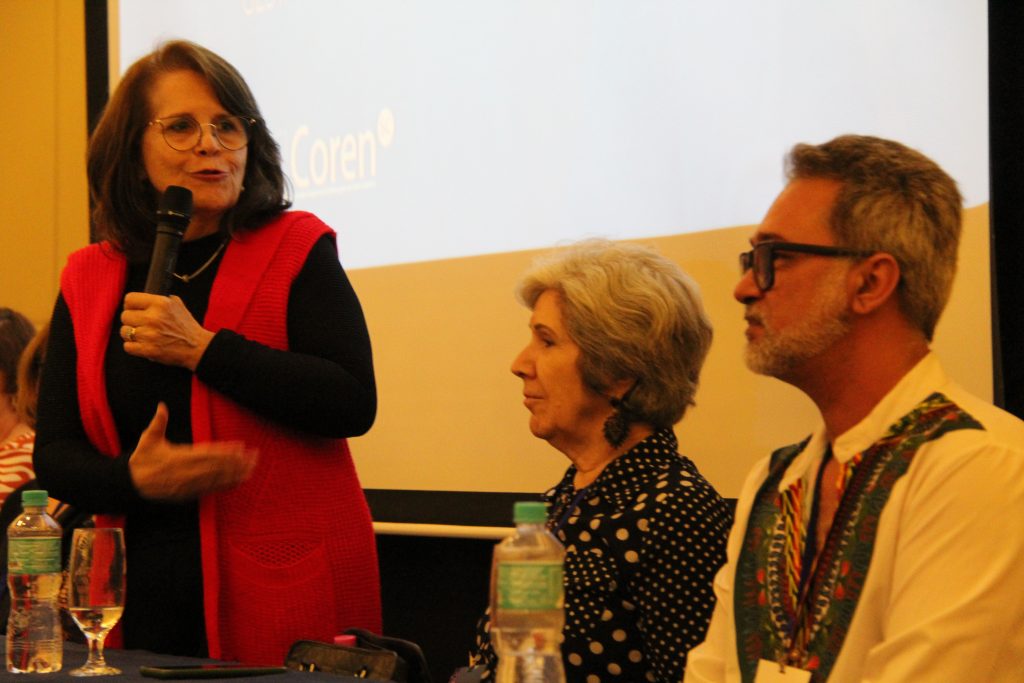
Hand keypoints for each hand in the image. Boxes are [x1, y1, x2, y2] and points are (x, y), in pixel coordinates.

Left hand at [120, 293, 214, 370]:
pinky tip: (143, 345)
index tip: (134, 310)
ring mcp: (149, 335)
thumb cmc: (187, 327)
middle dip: (132, 321)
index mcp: (160, 303)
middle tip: (141, 325)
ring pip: (124, 332)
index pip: (129, 299)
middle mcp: (153, 317)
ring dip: (131, 335)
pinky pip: (127, 346)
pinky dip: (133, 347)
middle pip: (125, 316)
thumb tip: (144, 299)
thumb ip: (160, 299)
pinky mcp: (148, 350)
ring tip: (143, 336)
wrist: (198, 347)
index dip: (130, 305)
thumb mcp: (177, 304)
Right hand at [128, 403, 257, 501]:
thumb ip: (158, 423)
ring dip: (236, 474)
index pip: (206, 454)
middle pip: (216, 467)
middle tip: (254, 456)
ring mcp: (189, 484)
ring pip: (217, 479)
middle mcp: (186, 472)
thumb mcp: (147, 440)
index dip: (225, 451)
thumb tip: (161, 406)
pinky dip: (226, 485)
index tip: (239, 447)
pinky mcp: (189, 493)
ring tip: (252, 468)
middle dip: (237, 462)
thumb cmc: (141, 460)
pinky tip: (239, 481)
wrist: (131, 484)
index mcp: (179, 457)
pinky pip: (211, 489)